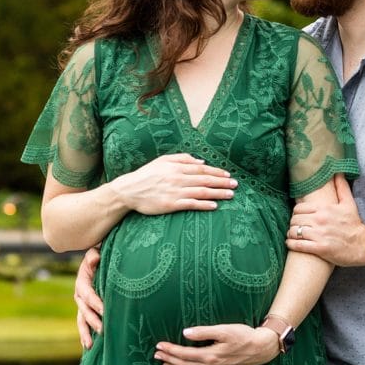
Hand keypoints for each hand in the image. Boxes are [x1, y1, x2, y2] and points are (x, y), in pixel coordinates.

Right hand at [74, 246, 103, 349]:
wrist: (97, 260)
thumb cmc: (99, 256)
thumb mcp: (95, 252)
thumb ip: (94, 255)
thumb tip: (95, 258)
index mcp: (82, 281)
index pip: (87, 294)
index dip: (95, 302)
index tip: (105, 311)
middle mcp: (79, 295)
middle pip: (85, 310)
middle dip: (93, 320)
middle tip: (102, 330)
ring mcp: (82, 304)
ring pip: (82, 320)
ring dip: (85, 332)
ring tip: (89, 345)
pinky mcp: (86, 310)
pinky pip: (84, 323)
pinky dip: (85, 334)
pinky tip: (88, 347)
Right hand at [109, 153, 236, 215]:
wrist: (129, 190)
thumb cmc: (146, 175)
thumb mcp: (162, 160)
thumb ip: (182, 158)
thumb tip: (201, 161)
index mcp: (176, 166)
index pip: (201, 168)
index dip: (216, 171)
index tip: (228, 175)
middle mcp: (178, 178)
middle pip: (205, 179)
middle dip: (222, 182)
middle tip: (236, 185)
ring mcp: (175, 192)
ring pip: (201, 192)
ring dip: (218, 193)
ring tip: (231, 195)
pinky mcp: (171, 204)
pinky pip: (191, 204)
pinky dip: (204, 205)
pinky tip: (214, 206)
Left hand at [154, 324, 277, 364]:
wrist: (261, 348)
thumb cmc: (243, 335)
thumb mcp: (224, 329)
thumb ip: (204, 331)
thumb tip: (186, 333)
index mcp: (210, 354)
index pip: (184, 354)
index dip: (170, 350)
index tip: (159, 346)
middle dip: (169, 360)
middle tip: (157, 355)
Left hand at [286, 174, 364, 265]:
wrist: (363, 245)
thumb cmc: (354, 224)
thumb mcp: (349, 203)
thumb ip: (341, 187)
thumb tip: (337, 172)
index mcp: (324, 208)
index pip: (298, 208)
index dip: (296, 212)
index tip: (298, 216)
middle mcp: (320, 220)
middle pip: (295, 219)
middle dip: (293, 223)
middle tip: (295, 226)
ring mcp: (319, 235)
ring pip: (294, 231)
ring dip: (291, 233)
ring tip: (292, 234)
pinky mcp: (319, 248)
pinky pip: (297, 244)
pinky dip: (291, 243)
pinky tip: (290, 242)